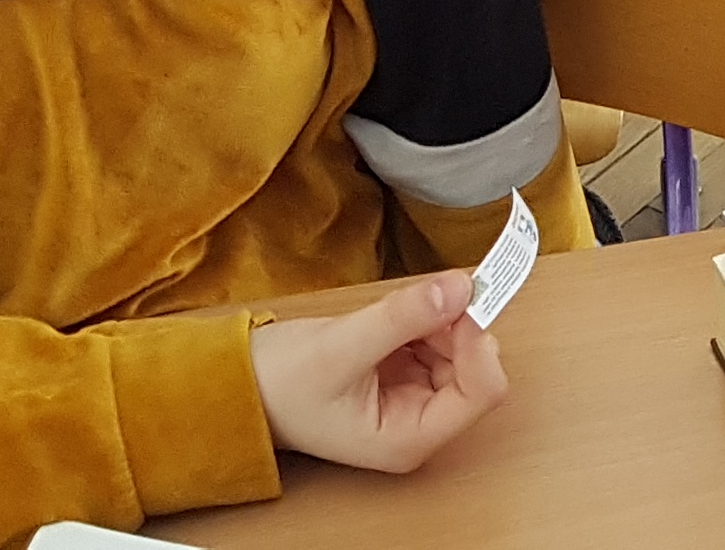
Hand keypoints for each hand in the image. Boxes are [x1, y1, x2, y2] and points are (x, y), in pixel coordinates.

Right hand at [250, 272, 509, 472]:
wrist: (241, 385)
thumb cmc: (280, 385)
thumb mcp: (341, 347)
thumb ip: (402, 317)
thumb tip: (460, 287)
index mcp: (411, 437)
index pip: (483, 391)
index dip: (477, 343)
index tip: (457, 301)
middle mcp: (421, 424)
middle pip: (476, 367)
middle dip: (456, 328)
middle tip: (423, 299)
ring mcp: (415, 398)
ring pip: (460, 348)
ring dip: (440, 321)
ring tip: (394, 315)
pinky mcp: (406, 375)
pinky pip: (439, 339)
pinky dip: (426, 319)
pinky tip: (393, 318)